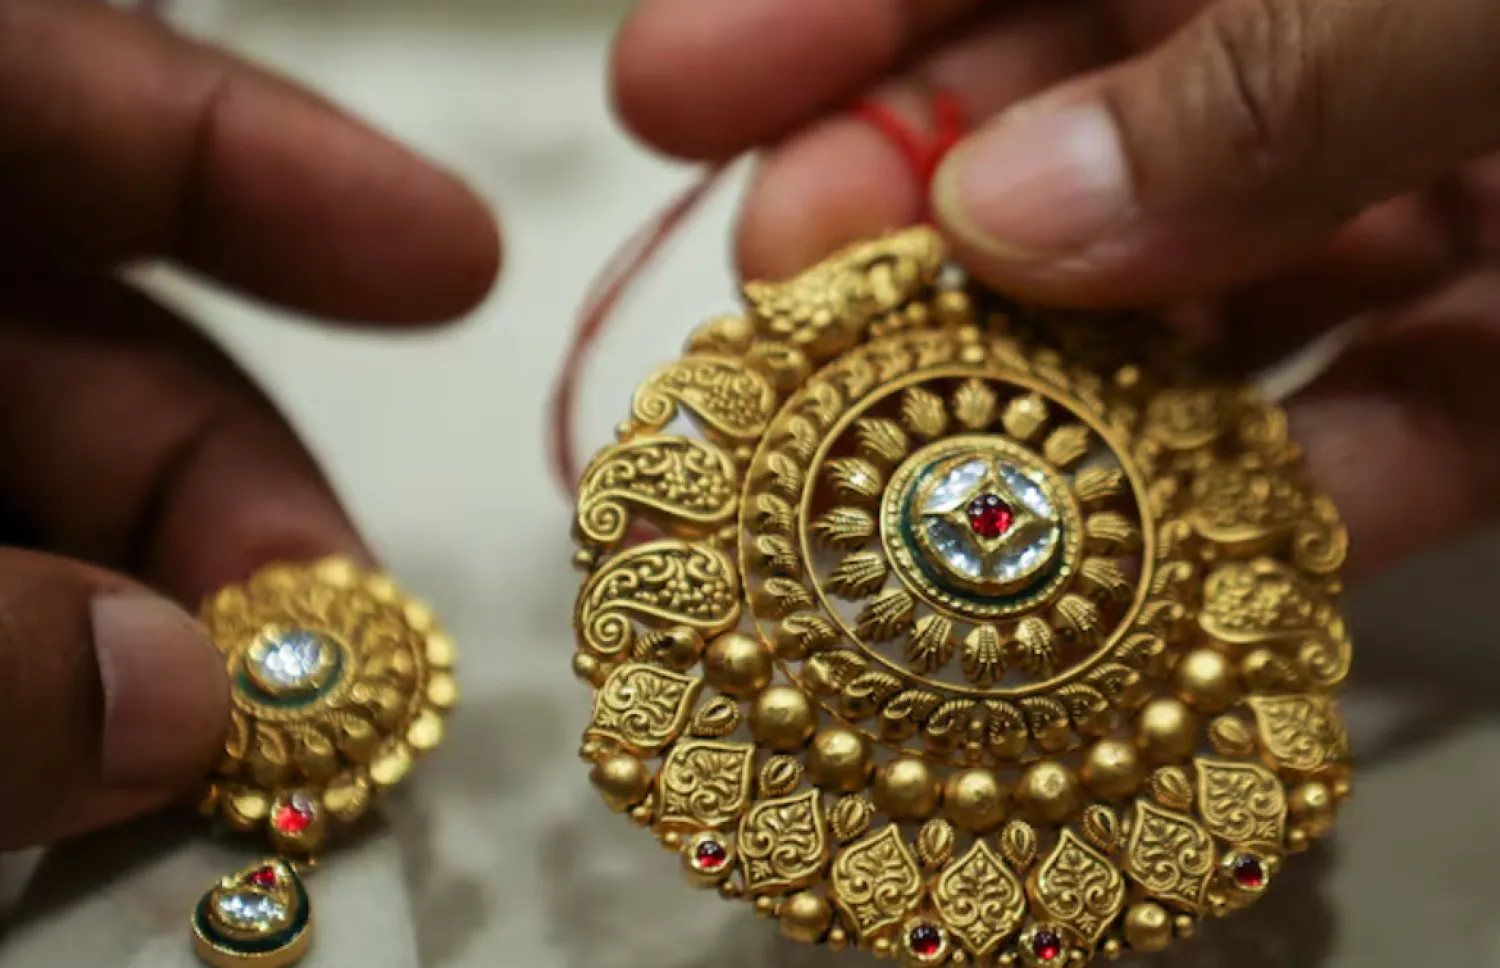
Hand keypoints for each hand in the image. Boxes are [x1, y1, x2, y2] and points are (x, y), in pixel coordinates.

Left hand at [0, 0, 497, 848]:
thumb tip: (174, 708)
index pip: (65, 95)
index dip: (276, 171)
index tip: (456, 270)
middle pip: (81, 346)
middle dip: (231, 500)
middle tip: (352, 657)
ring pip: (31, 500)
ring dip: (148, 628)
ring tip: (244, 757)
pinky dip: (37, 686)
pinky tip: (93, 772)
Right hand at [613, 0, 1499, 580]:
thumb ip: (1269, 80)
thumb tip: (1013, 219)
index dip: (819, 15)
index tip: (670, 100)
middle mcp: (1336, 45)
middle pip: (1065, 130)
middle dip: (907, 225)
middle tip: (788, 317)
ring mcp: (1439, 193)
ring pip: (1198, 307)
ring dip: (1066, 407)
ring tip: (938, 489)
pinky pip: (1390, 431)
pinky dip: (1286, 512)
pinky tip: (1173, 576)